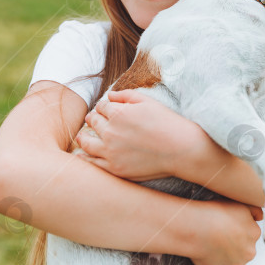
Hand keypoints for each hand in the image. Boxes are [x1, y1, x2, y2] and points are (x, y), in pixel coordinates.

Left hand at [76, 89, 201, 181]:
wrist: (181, 149)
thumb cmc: (167, 122)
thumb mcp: (148, 101)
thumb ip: (126, 96)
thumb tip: (109, 95)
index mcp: (118, 113)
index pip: (101, 106)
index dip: (103, 106)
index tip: (106, 109)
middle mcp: (111, 132)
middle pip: (92, 122)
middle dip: (93, 119)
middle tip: (93, 120)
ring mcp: (111, 152)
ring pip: (86, 142)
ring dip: (83, 137)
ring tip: (83, 137)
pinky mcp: (115, 168)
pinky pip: (92, 163)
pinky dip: (85, 157)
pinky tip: (83, 155)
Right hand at [190, 200, 262, 264]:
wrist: (197, 228)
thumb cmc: (214, 213)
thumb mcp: (239, 204)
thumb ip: (254, 211)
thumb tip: (260, 217)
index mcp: (255, 233)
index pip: (250, 234)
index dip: (237, 230)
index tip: (226, 227)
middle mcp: (251, 250)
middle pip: (244, 248)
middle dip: (235, 244)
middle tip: (219, 236)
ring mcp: (239, 263)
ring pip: (235, 260)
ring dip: (227, 256)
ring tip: (212, 246)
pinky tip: (210, 256)